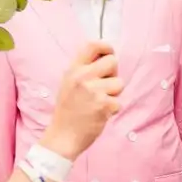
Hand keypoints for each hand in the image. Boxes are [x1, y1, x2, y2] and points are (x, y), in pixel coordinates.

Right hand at [41, 42, 122, 159]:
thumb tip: (105, 58)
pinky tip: (99, 114)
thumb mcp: (68, 83)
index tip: (109, 54)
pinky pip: (119, 101)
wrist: (62, 136)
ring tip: (99, 103)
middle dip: (113, 73)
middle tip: (103, 86)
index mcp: (74, 70)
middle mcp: (83, 77)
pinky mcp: (104, 105)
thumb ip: (84, 70)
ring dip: (113, 94)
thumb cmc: (68, 111)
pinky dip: (112, 109)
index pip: (92, 45)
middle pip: (113, 61)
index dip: (106, 47)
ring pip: (119, 83)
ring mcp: (94, 91)